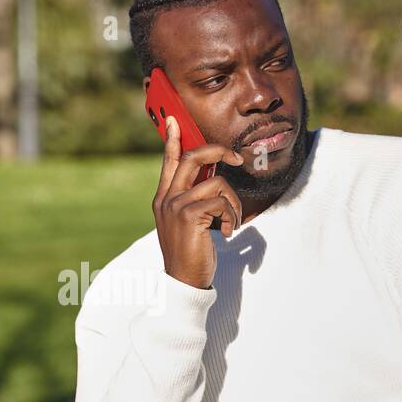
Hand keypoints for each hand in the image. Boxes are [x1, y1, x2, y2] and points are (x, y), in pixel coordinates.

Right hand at [154, 115, 244, 289]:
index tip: (173, 119)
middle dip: (219, 151)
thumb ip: (192, 200)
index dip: (172, 139)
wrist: (183, 281)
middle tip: (237, 158)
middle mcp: (166, 198)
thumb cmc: (190, 253)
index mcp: (164, 198)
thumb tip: (212, 180)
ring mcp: (175, 206)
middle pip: (194, 157)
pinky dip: (231, 217)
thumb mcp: (186, 223)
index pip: (170, 161)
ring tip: (231, 222)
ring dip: (233, 203)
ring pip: (216, 183)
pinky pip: (221, 202)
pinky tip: (226, 233)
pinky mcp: (189, 216)